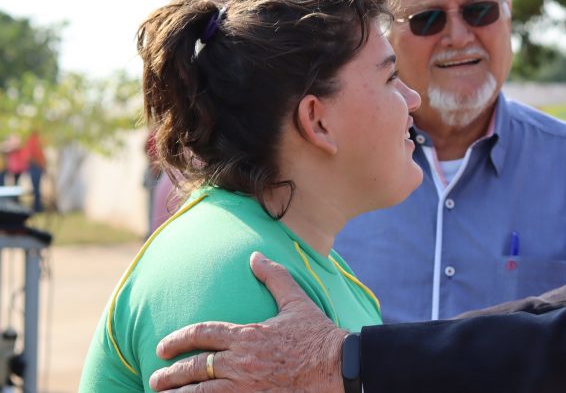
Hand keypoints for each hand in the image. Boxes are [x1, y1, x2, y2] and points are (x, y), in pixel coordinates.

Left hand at [148, 252, 347, 391]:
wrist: (338, 365)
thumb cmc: (318, 334)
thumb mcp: (297, 301)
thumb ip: (274, 277)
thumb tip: (255, 256)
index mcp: (247, 334)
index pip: (202, 334)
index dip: (178, 339)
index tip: (163, 347)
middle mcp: (241, 361)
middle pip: (194, 367)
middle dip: (170, 374)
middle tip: (155, 378)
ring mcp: (245, 385)